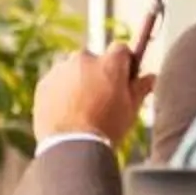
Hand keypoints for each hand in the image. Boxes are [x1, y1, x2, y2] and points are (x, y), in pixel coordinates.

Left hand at [31, 42, 152, 148]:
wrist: (72, 145)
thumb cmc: (107, 127)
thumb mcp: (131, 109)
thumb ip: (140, 88)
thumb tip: (151, 77)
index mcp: (109, 63)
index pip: (121, 49)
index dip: (124, 62)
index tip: (124, 77)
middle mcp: (84, 59)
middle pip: (94, 60)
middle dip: (98, 73)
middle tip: (101, 99)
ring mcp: (61, 70)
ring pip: (73, 71)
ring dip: (78, 83)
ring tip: (82, 111)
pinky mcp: (44, 83)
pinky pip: (56, 83)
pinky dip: (60, 93)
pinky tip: (67, 114)